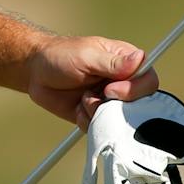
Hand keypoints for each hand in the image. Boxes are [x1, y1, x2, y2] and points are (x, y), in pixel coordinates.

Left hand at [23, 36, 156, 126]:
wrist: (35, 72)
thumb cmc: (60, 56)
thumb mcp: (87, 56)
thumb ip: (113, 63)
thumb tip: (140, 59)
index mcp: (126, 65)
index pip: (148, 82)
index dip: (134, 90)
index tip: (110, 90)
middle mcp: (123, 84)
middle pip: (138, 106)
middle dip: (114, 106)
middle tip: (93, 97)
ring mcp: (110, 101)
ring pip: (118, 120)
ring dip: (98, 114)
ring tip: (83, 100)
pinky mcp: (96, 115)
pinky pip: (100, 128)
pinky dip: (87, 121)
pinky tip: (77, 108)